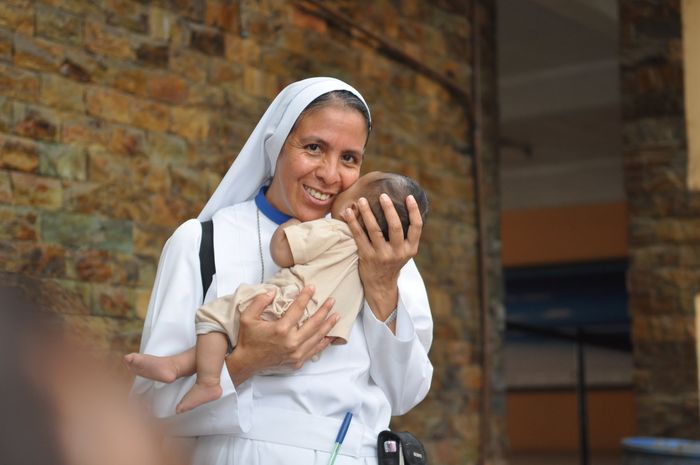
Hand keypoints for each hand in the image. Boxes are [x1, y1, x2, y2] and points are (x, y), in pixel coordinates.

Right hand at [225, 286, 337, 384]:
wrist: (247, 363)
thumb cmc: (248, 340)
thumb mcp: (247, 318)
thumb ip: (259, 302)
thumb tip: (272, 292)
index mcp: (281, 329)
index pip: (298, 309)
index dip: (305, 296)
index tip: (312, 287)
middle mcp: (292, 342)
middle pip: (314, 323)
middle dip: (324, 310)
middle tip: (332, 300)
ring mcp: (296, 353)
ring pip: (317, 337)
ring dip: (328, 325)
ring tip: (336, 316)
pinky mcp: (298, 361)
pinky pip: (314, 350)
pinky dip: (323, 343)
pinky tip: (330, 336)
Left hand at [343, 193, 422, 321]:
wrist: (380, 284)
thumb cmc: (392, 261)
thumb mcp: (405, 251)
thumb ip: (405, 235)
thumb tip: (402, 205)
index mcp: (410, 249)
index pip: (416, 227)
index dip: (414, 211)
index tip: (409, 197)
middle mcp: (398, 252)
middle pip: (395, 226)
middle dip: (389, 209)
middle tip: (383, 195)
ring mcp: (382, 255)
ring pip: (374, 230)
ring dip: (367, 213)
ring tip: (361, 200)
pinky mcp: (367, 257)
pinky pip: (359, 236)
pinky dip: (353, 223)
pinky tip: (347, 212)